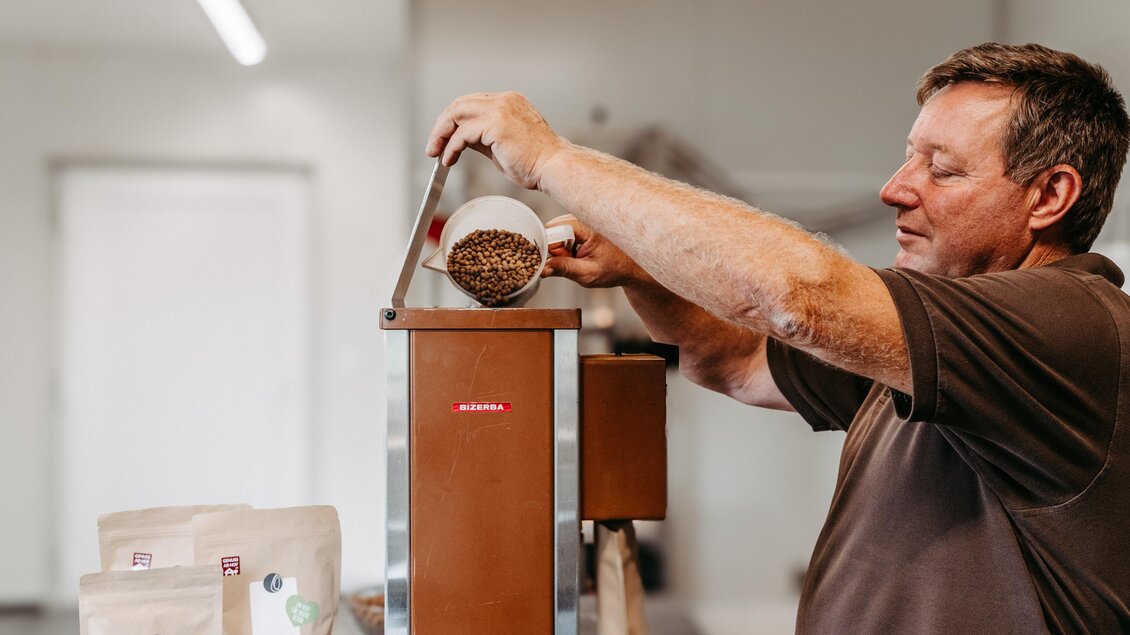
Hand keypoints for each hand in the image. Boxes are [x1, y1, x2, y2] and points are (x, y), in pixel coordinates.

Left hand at [426, 92, 567, 190]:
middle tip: (433, 146)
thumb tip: (462, 141)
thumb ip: (483, 138)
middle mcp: (504, 100)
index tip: (444, 138)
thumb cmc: (537, 161)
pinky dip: (452, 147)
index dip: (453, 121)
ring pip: (457, 113)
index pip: (471, 103)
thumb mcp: (503, 145)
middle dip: (442, 125)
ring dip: (442, 133)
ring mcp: (500, 109)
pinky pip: (463, 133)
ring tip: (436, 152)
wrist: (554, 167)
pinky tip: (449, 159)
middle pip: (460, 104)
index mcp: (509, 102)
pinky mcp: (496, 124)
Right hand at [541, 215, 650, 288]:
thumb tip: (542, 268)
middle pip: (552, 228)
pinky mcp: (581, 221)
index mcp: (586, 226)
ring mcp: (582, 217)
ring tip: (578, 256)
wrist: (631, 264)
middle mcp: (583, 216)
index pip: (552, 230)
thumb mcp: (588, 274)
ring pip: (556, 230)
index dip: (550, 248)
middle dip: (555, 247)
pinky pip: (563, 230)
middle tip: (572, 260)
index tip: (558, 261)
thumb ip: (564, 269)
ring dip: (561, 246)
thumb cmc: (614, 269)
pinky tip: (579, 251)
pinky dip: (566, 243)